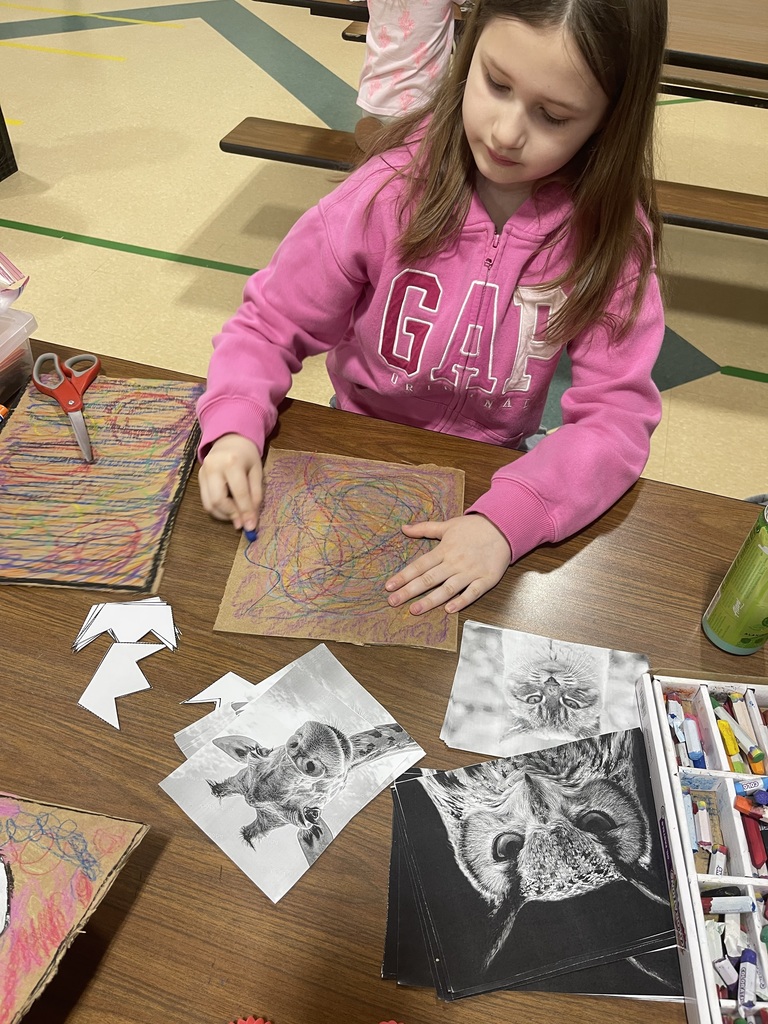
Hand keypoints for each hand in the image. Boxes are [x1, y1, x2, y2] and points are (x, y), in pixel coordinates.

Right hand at [198, 434, 261, 532]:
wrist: (230, 438)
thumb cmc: (247, 455)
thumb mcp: (257, 471)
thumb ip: (255, 494)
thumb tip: (251, 519)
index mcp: (232, 462)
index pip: (239, 493)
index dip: (245, 512)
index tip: (251, 527)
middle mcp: (214, 467)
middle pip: (218, 500)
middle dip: (231, 515)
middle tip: (242, 523)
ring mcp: (203, 472)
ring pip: (209, 503)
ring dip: (223, 515)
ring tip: (236, 516)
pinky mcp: (199, 477)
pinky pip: (206, 500)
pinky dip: (217, 509)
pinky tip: (228, 509)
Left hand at [384, 514, 510, 614]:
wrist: (503, 527)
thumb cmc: (474, 527)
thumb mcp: (448, 525)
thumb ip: (425, 529)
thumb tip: (403, 528)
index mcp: (444, 550)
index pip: (419, 565)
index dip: (403, 576)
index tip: (389, 586)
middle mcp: (455, 562)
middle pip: (429, 579)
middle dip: (409, 591)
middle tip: (393, 601)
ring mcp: (471, 572)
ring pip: (448, 588)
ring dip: (430, 600)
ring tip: (414, 610)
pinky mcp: (486, 579)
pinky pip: (472, 592)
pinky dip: (461, 601)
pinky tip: (449, 609)